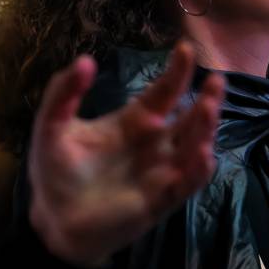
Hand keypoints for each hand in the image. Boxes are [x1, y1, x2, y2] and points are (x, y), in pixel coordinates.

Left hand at [27, 43, 222, 268]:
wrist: (54, 220)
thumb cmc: (55, 172)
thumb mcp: (52, 126)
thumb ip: (63, 93)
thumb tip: (85, 60)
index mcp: (133, 122)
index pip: (164, 92)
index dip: (177, 71)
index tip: (186, 48)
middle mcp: (154, 143)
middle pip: (190, 117)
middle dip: (206, 98)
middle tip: (216, 80)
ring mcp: (161, 171)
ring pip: (195, 145)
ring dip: (205, 128)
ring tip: (208, 108)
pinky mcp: (162, 199)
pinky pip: (188, 183)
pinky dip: (199, 170)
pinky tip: (203, 153)